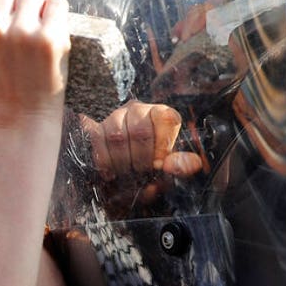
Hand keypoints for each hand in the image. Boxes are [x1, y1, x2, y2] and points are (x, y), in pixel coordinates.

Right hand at [0, 0, 69, 127]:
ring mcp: (23, 32)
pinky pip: (57, 3)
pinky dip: (57, 12)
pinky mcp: (50, 39)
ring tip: (37, 28)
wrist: (22, 120)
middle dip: (15, 1)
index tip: (1, 7)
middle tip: (21, 23)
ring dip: (37, 6)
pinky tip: (53, 28)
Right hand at [78, 101, 202, 202]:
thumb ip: (183, 165)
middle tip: (141, 173)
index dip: (162, 145)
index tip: (158, 164)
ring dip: (122, 161)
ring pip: (117, 136)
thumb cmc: (153, 168)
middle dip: (141, 158)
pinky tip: (110, 172)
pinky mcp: (97, 127)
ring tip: (126, 174)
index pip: (165, 118)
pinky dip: (104, 160)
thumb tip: (187, 164)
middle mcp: (139, 110)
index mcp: (162, 114)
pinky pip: (97, 140)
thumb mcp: (172, 168)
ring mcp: (116, 116)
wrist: (127, 176)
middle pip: (139, 131)